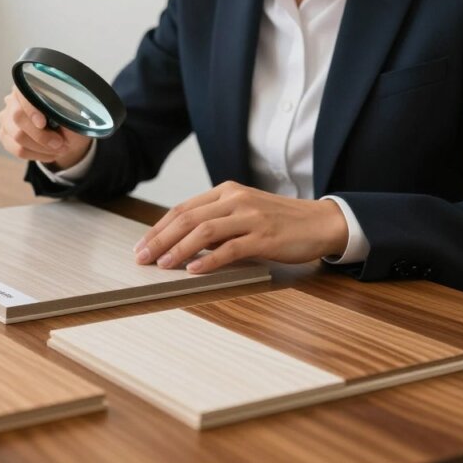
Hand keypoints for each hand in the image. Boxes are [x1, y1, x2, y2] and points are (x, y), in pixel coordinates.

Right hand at [0, 86, 91, 168]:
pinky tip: (49, 153)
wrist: (68, 136)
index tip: (43, 123)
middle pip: (18, 117)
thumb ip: (64, 110)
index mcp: (30, 84)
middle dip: (41, 135)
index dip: (31, 109)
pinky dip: (37, 155)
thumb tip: (59, 113)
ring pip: (18, 137)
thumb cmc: (71, 119)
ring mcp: (6, 118)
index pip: (23, 94)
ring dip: (42, 148)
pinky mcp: (5, 135)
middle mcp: (13, 99)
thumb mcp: (74, 112)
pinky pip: (18, 149)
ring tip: (59, 149)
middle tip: (61, 144)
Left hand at [133, 181, 348, 272]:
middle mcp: (236, 199)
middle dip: (160, 239)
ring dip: (179, 250)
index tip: (142, 245)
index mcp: (226, 191)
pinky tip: (194, 271)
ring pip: (204, 232)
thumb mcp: (242, 212)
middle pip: (188, 218)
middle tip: (142, 257)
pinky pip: (230, 249)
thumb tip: (180, 241)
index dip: (158, 227)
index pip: (182, 209)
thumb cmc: (279, 221)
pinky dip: (209, 261)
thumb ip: (215, 222)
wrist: (321, 222)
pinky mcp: (265, 236)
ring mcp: (251, 217)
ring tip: (162, 265)